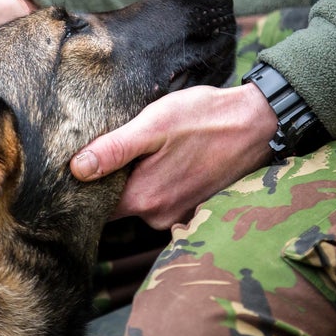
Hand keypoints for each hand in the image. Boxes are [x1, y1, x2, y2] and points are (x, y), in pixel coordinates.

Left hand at [70, 83, 277, 229]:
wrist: (258, 124)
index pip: (96, 206)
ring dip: (140, 180)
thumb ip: (114, 149)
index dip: (85, 188)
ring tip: (150, 151)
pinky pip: (164, 200)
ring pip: (143, 202)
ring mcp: (179, 216)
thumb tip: (77, 169)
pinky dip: (161, 183)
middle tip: (119, 149)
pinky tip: (169, 158)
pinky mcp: (195, 209)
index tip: (81, 167)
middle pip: (119, 205)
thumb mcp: (154, 124)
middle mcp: (159, 217)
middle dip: (114, 182)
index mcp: (145, 199)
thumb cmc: (206, 118)